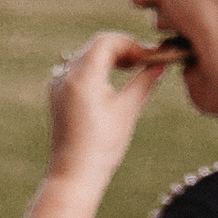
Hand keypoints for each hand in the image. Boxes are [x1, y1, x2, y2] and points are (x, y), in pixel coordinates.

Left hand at [43, 30, 173, 188]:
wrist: (73, 176)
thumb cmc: (101, 147)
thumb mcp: (127, 110)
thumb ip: (144, 82)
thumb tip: (161, 64)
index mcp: (82, 76)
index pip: (107, 42)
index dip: (131, 44)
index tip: (149, 56)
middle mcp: (65, 76)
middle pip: (96, 47)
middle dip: (122, 50)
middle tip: (144, 61)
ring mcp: (57, 86)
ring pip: (86, 58)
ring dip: (109, 59)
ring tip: (131, 69)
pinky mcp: (56, 97)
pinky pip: (77, 72)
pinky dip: (95, 71)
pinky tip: (110, 83)